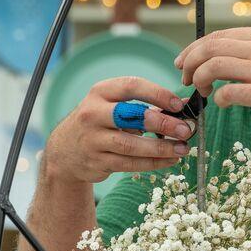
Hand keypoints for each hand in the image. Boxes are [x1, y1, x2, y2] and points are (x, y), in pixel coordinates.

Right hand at [44, 75, 193, 183]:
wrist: (65, 150)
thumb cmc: (100, 122)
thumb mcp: (115, 106)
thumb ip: (148, 105)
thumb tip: (184, 105)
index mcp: (100, 92)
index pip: (131, 86)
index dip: (157, 94)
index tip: (179, 104)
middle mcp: (93, 114)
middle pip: (131, 116)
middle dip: (162, 123)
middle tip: (185, 130)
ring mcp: (93, 140)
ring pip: (131, 145)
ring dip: (161, 148)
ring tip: (183, 148)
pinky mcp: (97, 162)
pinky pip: (130, 164)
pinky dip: (153, 163)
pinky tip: (170, 160)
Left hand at [175, 27, 250, 131]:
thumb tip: (227, 60)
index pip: (218, 35)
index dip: (195, 48)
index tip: (184, 61)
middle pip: (210, 47)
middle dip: (189, 62)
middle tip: (183, 77)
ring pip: (213, 66)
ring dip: (198, 80)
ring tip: (201, 92)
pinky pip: (228, 92)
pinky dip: (219, 99)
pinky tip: (223, 104)